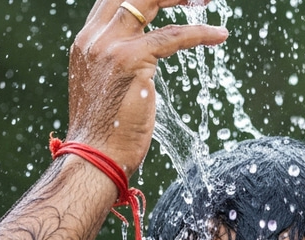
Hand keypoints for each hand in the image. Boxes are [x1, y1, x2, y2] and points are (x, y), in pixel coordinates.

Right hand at [67, 0, 227, 174]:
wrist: (93, 159)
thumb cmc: (103, 139)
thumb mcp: (105, 94)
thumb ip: (116, 72)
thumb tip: (139, 73)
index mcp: (86, 43)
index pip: (112, 2)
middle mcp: (94, 38)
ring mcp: (110, 46)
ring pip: (149, 1)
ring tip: (207, 0)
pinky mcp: (130, 60)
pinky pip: (172, 36)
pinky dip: (199, 33)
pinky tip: (218, 35)